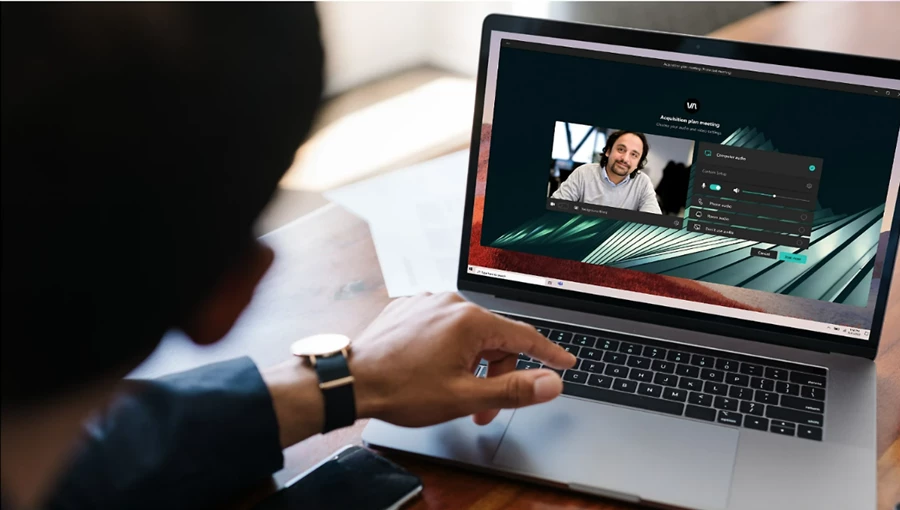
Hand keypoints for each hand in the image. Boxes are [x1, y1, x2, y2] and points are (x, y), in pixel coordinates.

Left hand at [349, 292, 576, 426]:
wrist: (350, 381)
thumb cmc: (401, 389)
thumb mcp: (464, 396)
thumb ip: (514, 390)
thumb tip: (551, 383)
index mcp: (470, 320)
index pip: (523, 336)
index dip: (548, 353)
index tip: (566, 362)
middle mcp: (451, 303)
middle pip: (494, 339)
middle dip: (495, 376)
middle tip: (482, 411)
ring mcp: (428, 302)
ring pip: (468, 335)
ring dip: (471, 366)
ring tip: (454, 395)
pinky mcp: (410, 308)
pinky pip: (443, 328)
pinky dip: (448, 351)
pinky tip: (432, 372)